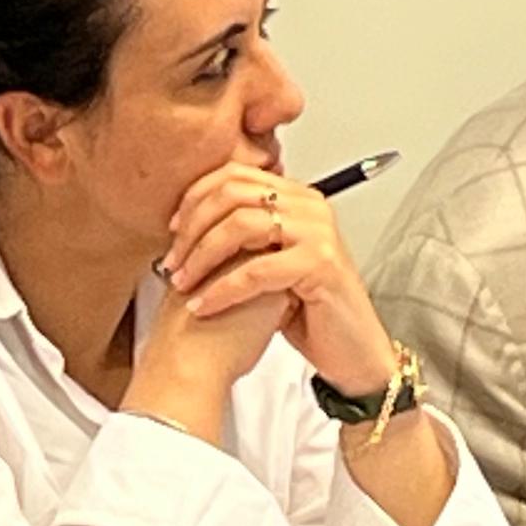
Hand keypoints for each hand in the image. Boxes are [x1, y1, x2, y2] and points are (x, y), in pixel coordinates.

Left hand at [160, 163, 398, 391]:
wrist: (353, 351)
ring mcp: (317, 233)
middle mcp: (310, 207)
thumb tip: (187, 225)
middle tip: (172, 261)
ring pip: (240, 226)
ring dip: (202, 257)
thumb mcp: (271, 263)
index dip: (195, 198)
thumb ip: (244, 238)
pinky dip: (221, 290)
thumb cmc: (311, 311)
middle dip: (192, 228)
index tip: (172, 230)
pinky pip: (254, 270)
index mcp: (297, 197)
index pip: (235, 174)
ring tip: (183, 284)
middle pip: (233, 194)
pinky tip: (203, 307)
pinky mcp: (319, 265)